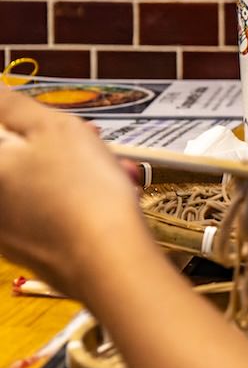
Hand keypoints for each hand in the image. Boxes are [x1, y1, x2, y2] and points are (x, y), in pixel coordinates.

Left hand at [0, 90, 144, 297]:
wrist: (108, 261)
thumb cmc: (83, 192)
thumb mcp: (54, 129)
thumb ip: (12, 106)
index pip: (2, 129)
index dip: (24, 117)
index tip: (50, 116)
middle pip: (17, 154)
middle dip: (55, 142)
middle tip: (92, 139)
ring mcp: (4, 228)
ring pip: (37, 179)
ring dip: (73, 168)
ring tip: (115, 171)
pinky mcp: (26, 248)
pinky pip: (47, 208)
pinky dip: (73, 197)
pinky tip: (109, 197)